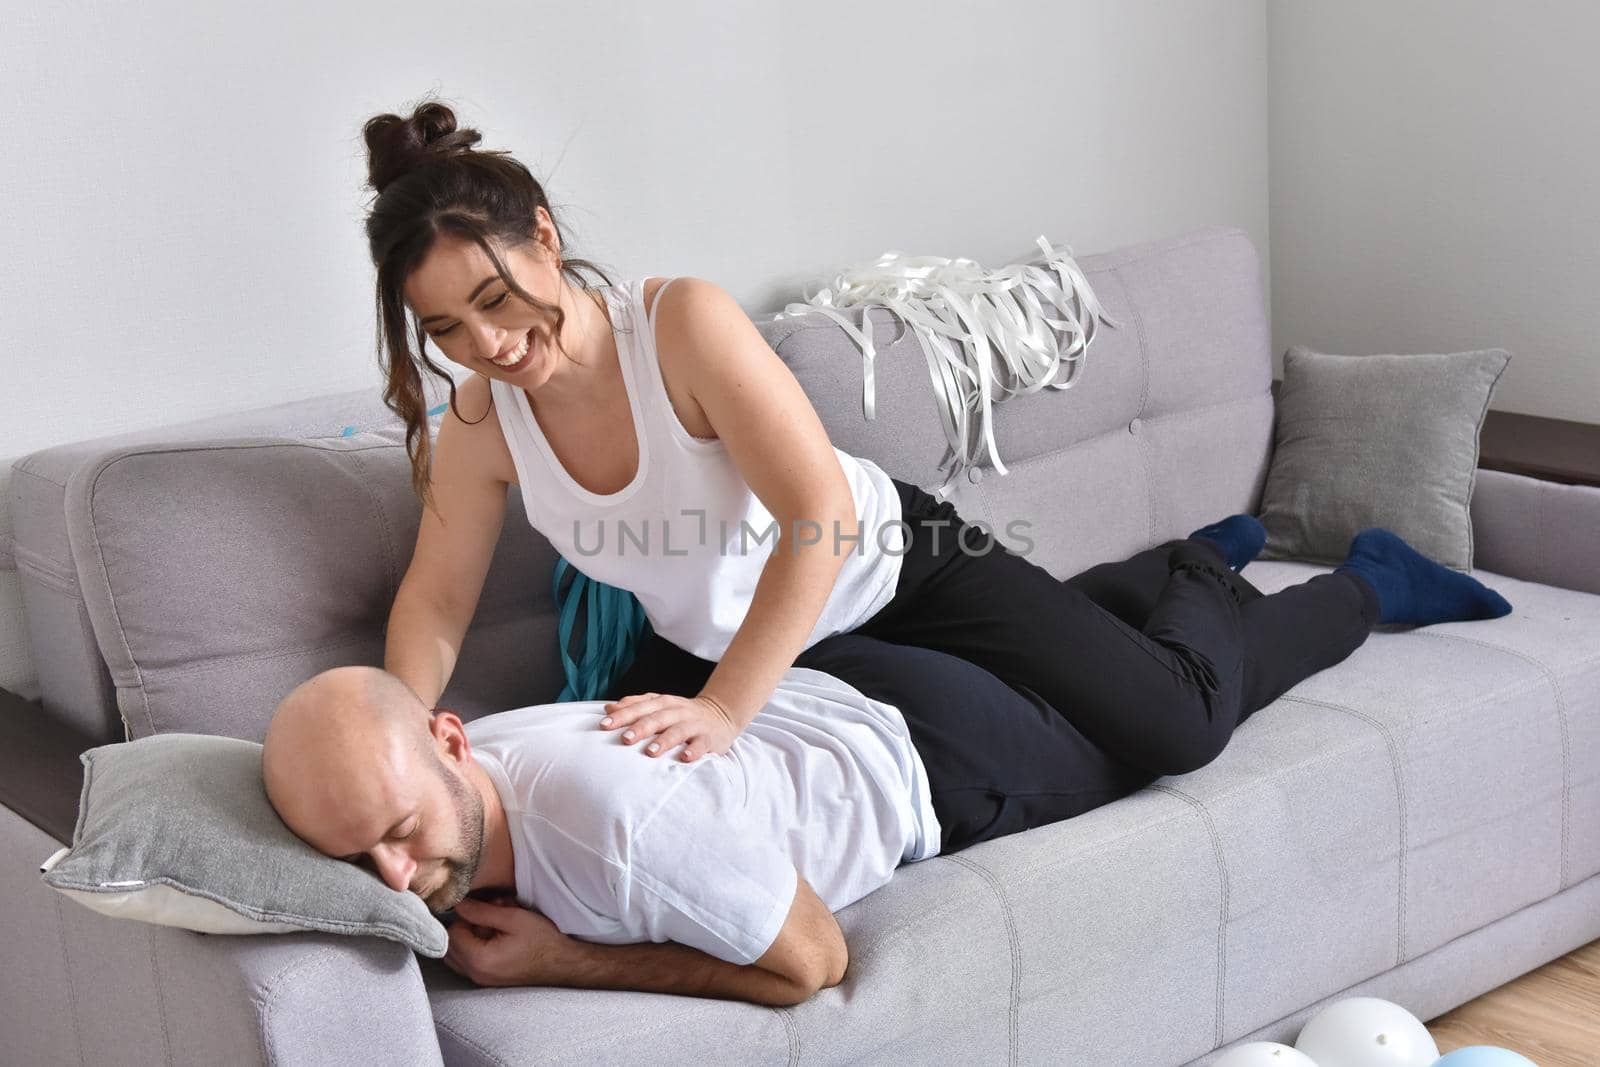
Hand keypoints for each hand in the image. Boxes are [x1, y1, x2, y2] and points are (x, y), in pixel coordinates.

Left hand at [443, 896, 571, 987]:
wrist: (563, 964)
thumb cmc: (543, 941)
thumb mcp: (513, 918)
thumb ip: (481, 911)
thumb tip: (458, 904)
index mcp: (479, 960)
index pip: (452, 933)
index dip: (466, 917)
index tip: (484, 909)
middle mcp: (475, 975)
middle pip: (451, 946)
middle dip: (466, 928)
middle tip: (490, 918)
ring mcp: (481, 981)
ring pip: (457, 955)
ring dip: (470, 938)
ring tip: (495, 928)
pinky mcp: (487, 980)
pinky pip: (468, 963)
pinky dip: (476, 948)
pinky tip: (497, 939)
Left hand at [598, 692, 740, 760]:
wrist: (720, 714)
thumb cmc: (680, 714)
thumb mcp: (658, 705)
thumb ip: (634, 706)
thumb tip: (608, 708)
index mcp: (662, 702)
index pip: (640, 706)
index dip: (622, 715)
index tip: (604, 725)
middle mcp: (677, 711)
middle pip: (657, 717)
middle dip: (640, 727)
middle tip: (624, 739)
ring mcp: (694, 724)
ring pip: (678, 730)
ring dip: (665, 740)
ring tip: (651, 752)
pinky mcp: (709, 738)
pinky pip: (701, 744)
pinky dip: (694, 750)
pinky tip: (685, 758)